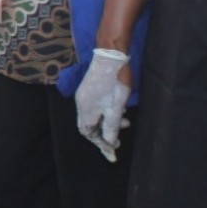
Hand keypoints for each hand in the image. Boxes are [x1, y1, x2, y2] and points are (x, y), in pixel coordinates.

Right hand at [75, 48, 131, 162]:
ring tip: (125, 121)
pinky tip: (120, 108)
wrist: (111, 54)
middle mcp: (81, 103)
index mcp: (85, 109)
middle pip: (90, 126)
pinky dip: (107, 112)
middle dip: (105, 134)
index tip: (113, 153)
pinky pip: (96, 107)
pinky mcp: (90, 88)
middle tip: (119, 139)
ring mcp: (85, 94)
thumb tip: (109, 143)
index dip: (101, 145)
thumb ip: (111, 127)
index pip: (88, 133)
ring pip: (95, 115)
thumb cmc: (114, 82)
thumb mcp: (116, 108)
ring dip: (109, 122)